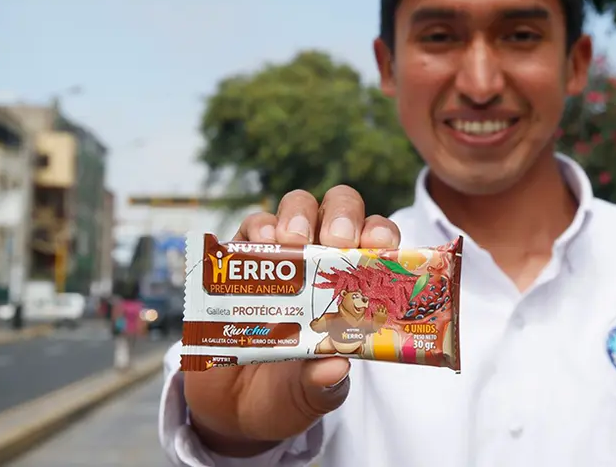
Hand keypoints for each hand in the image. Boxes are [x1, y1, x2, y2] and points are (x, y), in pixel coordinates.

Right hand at [183, 185, 400, 456]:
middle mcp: (323, 261)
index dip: (382, 236)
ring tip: (292, 239)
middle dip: (342, 216)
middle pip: (341, 211)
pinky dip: (257, 229)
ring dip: (298, 215)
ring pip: (298, 207)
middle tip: (336, 239)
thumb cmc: (290, 392)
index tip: (379, 245)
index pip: (378, 245)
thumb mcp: (312, 396)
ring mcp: (283, 257)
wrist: (233, 408)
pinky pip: (251, 228)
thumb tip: (333, 366)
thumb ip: (323, 384)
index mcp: (355, 286)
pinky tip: (261, 243)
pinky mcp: (242, 261)